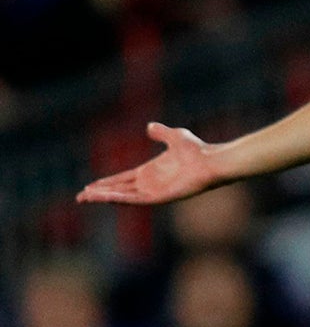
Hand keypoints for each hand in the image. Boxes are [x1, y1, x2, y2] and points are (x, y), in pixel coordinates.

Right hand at [76, 122, 221, 204]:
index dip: (107, 183)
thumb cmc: (198, 150)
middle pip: (119, 190)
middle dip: (99, 193)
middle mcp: (150, 183)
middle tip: (80, 197)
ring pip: (123, 196)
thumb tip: (149, 127)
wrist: (211, 161)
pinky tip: (103, 197)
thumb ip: (161, 133)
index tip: (90, 186)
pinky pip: (134, 200)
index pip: (123, 179)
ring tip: (85, 198)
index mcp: (151, 171)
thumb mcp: (174, 136)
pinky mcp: (160, 197)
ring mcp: (155, 191)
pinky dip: (118, 198)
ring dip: (104, 197)